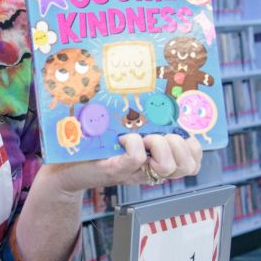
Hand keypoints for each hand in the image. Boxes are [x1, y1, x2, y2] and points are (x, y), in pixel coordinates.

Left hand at [40, 132, 202, 196]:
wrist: (65, 165)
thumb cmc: (95, 145)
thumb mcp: (125, 129)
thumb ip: (143, 119)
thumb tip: (159, 90)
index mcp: (156, 159)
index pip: (193, 162)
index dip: (195, 148)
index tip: (181, 132)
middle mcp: (149, 168)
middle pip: (187, 166)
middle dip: (179, 145)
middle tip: (157, 135)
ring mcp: (134, 171)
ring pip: (169, 166)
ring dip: (159, 145)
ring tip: (142, 136)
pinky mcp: (115, 170)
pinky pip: (137, 159)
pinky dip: (133, 144)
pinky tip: (123, 138)